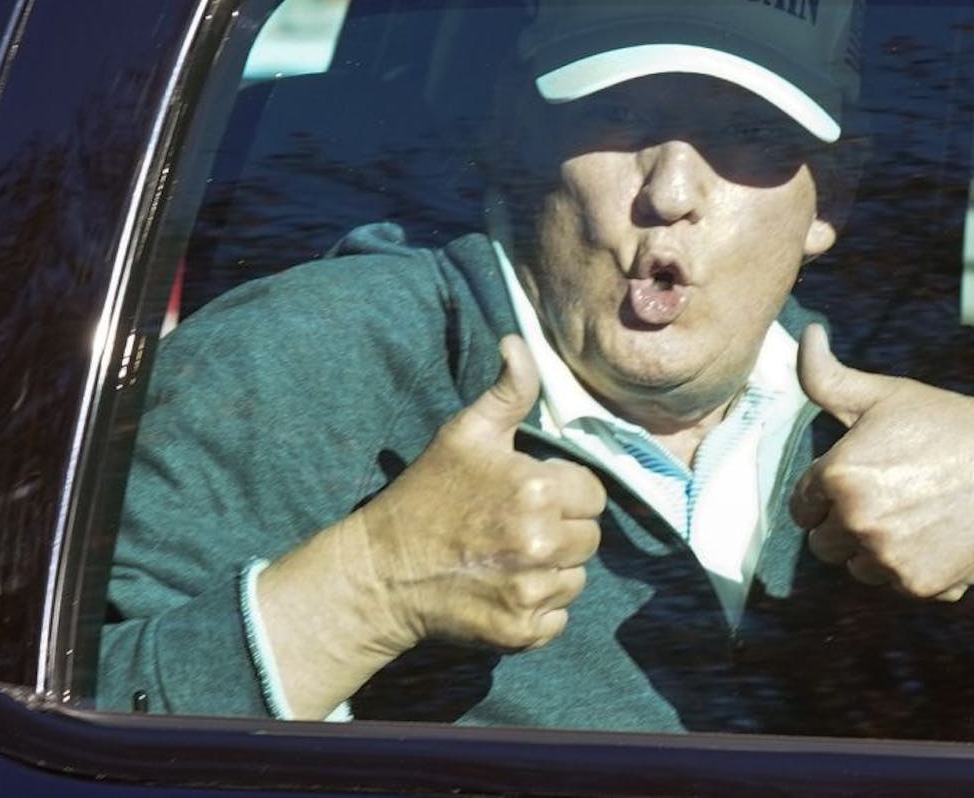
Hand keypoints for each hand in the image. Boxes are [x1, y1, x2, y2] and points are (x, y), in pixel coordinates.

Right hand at [257, 335, 604, 718]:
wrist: (380, 572)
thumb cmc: (426, 496)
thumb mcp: (465, 434)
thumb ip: (508, 390)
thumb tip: (518, 342)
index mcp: (538, 490)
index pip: (593, 493)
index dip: (564, 492)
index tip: (528, 495)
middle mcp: (542, 544)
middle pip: (590, 537)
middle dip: (561, 530)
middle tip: (514, 527)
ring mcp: (532, 592)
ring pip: (576, 577)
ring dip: (552, 569)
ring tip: (507, 557)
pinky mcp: (522, 631)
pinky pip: (559, 617)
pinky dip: (538, 608)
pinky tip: (503, 589)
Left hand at [789, 324, 973, 600]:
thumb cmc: (947, 423)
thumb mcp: (884, 394)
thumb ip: (827, 375)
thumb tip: (807, 334)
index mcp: (838, 475)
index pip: (800, 507)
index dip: (824, 494)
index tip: (858, 479)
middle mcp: (857, 522)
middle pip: (823, 544)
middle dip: (845, 524)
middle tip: (888, 496)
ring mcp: (889, 558)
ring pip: (857, 568)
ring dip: (874, 550)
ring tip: (913, 514)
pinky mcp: (920, 585)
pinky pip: (893, 586)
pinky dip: (910, 568)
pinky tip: (936, 535)